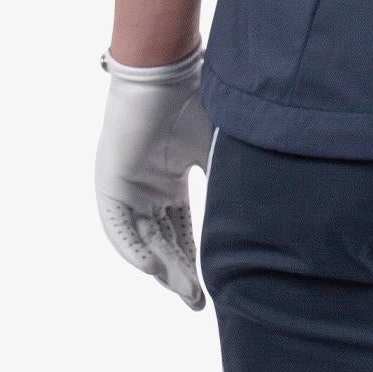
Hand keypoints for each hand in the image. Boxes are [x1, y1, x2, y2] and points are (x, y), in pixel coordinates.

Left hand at [96, 43, 215, 309]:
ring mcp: (127, 185)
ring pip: (144, 239)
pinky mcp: (110, 181)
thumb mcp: (218, 147)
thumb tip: (262, 215)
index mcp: (171, 177)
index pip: (182, 228)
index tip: (208, 288)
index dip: (194, 257)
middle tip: (196, 302)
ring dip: (162, 267)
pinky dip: (134, 249)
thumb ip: (228, 180)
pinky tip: (153, 268)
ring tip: (184, 291)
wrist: (164, 68)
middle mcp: (147, 186)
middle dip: (180, 273)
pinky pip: (119, 226)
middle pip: (163, 240)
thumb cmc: (195, 99)